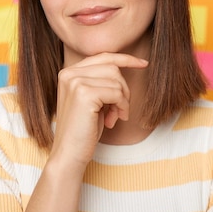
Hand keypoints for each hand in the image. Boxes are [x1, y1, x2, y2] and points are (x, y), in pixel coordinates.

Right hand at [49, 53, 148, 171]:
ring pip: (117, 80)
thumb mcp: (92, 101)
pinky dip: (121, 107)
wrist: (69, 154)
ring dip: (123, 101)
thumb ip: (100, 82)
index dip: (125, 59)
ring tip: (115, 117)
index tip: (143, 63)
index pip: (103, 57)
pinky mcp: (84, 93)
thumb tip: (122, 68)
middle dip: (123, 89)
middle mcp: (69, 73)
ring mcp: (75, 82)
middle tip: (120, 110)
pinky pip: (117, 93)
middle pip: (112, 68)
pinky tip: (112, 121)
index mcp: (69, 73)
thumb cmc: (83, 130)